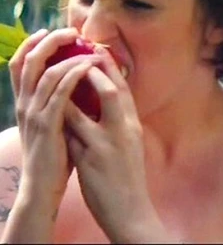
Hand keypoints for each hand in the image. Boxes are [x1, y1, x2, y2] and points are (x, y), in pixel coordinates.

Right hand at [8, 28, 101, 210]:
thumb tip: (72, 81)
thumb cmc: (52, 152)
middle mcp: (24, 104)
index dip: (31, 44)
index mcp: (23, 102)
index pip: (19, 64)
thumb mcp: (49, 122)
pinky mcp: (48, 124)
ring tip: (86, 47)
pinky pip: (60, 92)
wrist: (42, 186)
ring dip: (68, 55)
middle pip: (30, 61)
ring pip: (46, 73)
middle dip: (49, 41)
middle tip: (71, 32)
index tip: (48, 31)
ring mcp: (34, 113)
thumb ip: (55, 102)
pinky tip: (88, 66)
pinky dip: (74, 74)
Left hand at [64, 47, 155, 241]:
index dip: (111, 68)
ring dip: (75, 89)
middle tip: (81, 55)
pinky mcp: (92, 158)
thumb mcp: (130, 142)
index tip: (98, 52)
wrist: (130, 208)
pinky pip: (73, 132)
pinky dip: (64, 117)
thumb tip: (104, 100)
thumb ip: (119, 120)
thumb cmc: (128, 173)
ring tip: (62, 74)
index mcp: (133, 124)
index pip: (124, 89)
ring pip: (89, 109)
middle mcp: (124, 129)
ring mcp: (108, 143)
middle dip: (96, 70)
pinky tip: (54, 110)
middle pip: (113, 91)